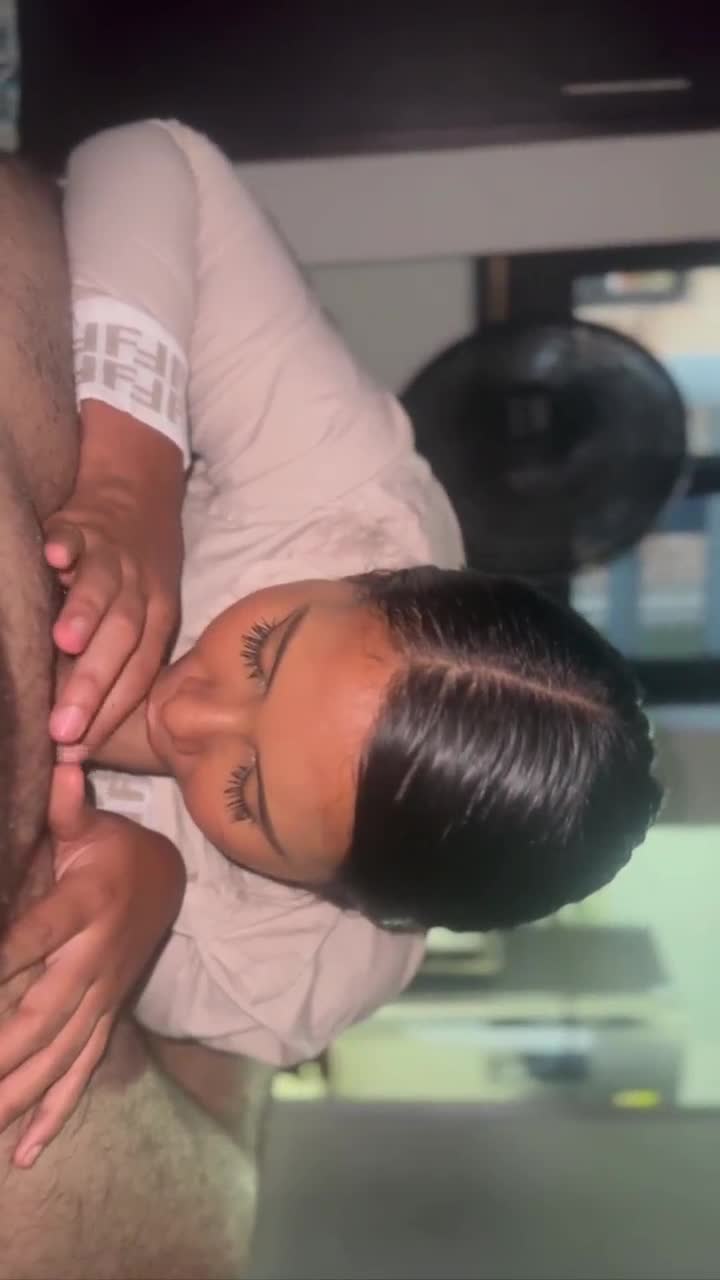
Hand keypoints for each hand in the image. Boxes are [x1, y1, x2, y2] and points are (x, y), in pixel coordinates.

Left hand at [0, 765, 184, 1167]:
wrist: (171, 884)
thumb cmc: (116, 850)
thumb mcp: (92, 825)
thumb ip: (65, 806)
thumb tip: (59, 757)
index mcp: (84, 907)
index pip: (36, 935)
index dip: (6, 957)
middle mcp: (94, 961)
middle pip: (46, 1014)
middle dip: (2, 1053)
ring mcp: (103, 997)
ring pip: (62, 1055)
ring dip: (20, 1096)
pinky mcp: (106, 1017)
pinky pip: (84, 1069)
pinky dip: (56, 1111)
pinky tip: (26, 1151)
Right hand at [47, 404, 183, 751]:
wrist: (137, 491)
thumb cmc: (137, 573)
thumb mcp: (146, 614)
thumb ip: (121, 659)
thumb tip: (85, 732)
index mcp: (158, 620)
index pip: (140, 672)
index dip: (113, 712)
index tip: (79, 750)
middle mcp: (140, 591)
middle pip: (123, 639)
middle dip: (93, 685)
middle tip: (63, 727)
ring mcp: (111, 555)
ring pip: (103, 588)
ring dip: (86, 613)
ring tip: (63, 642)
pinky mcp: (82, 523)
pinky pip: (73, 534)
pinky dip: (64, 546)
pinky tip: (52, 559)